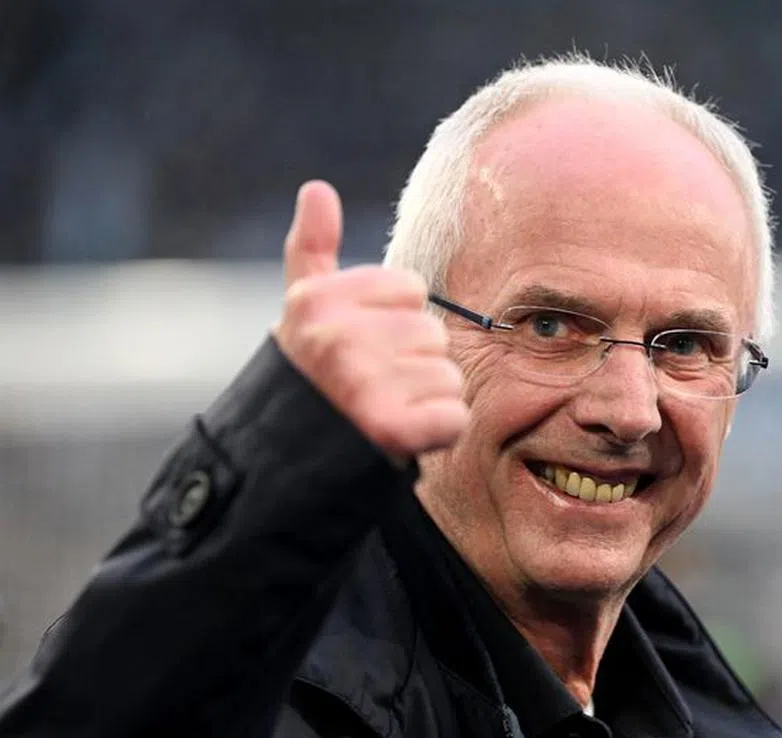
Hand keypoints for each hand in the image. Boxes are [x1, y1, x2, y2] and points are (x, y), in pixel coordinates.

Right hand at [273, 180, 469, 456]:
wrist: (284, 462)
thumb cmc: (306, 380)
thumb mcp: (301, 312)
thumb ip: (312, 249)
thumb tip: (317, 189)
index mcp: (319, 302)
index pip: (410, 288)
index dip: (393, 321)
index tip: (359, 349)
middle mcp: (337, 339)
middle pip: (433, 332)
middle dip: (412, 362)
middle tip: (370, 388)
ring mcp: (364, 386)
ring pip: (448, 376)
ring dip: (425, 399)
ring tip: (382, 413)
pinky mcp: (392, 431)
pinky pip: (454, 417)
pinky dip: (437, 433)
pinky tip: (401, 437)